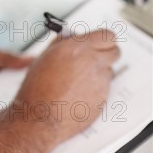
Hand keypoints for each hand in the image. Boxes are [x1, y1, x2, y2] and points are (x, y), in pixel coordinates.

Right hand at [15, 30, 119, 149]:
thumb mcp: (45, 57)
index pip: (106, 35)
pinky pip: (104, 88)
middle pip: (115, 51)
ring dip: (99, 72)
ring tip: (79, 80)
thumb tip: (71, 37)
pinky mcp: (103, 98)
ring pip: (109, 70)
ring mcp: (100, 81)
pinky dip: (95, 89)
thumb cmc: (38, 88)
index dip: (102, 39)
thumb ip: (62, 43)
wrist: (39, 117)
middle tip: (95, 57)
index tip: (98, 42)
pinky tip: (78, 93)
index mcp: (77, 48)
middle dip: (106, 53)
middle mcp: (92, 62)